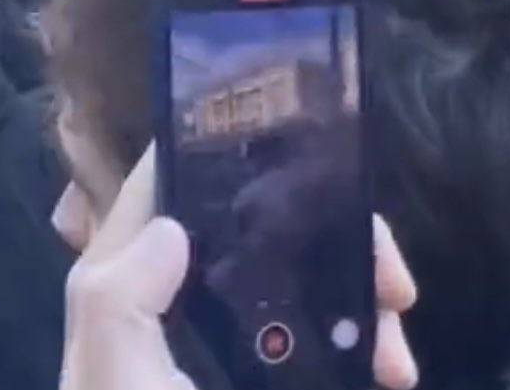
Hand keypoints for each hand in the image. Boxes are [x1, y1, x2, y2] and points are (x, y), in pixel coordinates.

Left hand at [61, 148, 418, 389]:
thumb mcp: (113, 382)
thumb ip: (116, 302)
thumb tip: (168, 225)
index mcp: (131, 288)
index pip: (164, 188)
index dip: (216, 152)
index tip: (299, 143)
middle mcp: (182, 304)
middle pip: (260, 229)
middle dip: (332, 238)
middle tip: (390, 280)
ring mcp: (231, 346)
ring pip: (306, 283)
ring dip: (363, 297)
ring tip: (397, 352)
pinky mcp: (273, 377)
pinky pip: (327, 340)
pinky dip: (366, 345)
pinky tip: (391, 369)